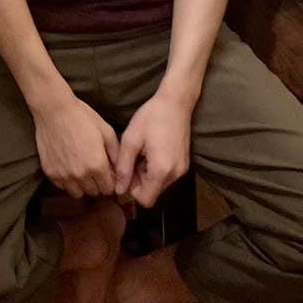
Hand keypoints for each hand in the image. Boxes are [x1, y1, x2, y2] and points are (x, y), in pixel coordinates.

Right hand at [32, 90, 119, 198]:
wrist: (53, 110)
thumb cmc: (82, 117)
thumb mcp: (106, 131)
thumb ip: (116, 153)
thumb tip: (119, 170)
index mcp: (97, 165)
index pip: (108, 188)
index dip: (110, 181)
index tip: (107, 173)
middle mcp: (80, 175)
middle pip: (94, 192)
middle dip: (97, 184)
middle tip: (95, 169)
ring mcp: (64, 175)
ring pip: (78, 193)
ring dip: (82, 185)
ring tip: (82, 170)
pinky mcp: (50, 173)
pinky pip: (62, 187)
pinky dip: (67, 181)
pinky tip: (68, 166)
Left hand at [114, 90, 192, 207]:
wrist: (176, 102)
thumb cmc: (151, 117)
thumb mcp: (131, 140)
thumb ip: (123, 167)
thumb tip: (118, 190)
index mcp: (161, 170)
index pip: (145, 200)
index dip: (131, 190)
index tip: (126, 171)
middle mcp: (175, 175)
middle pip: (152, 193)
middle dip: (138, 181)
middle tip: (132, 158)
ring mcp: (182, 170)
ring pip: (158, 185)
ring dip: (147, 175)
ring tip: (141, 152)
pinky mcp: (184, 164)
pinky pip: (166, 176)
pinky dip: (156, 169)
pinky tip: (151, 151)